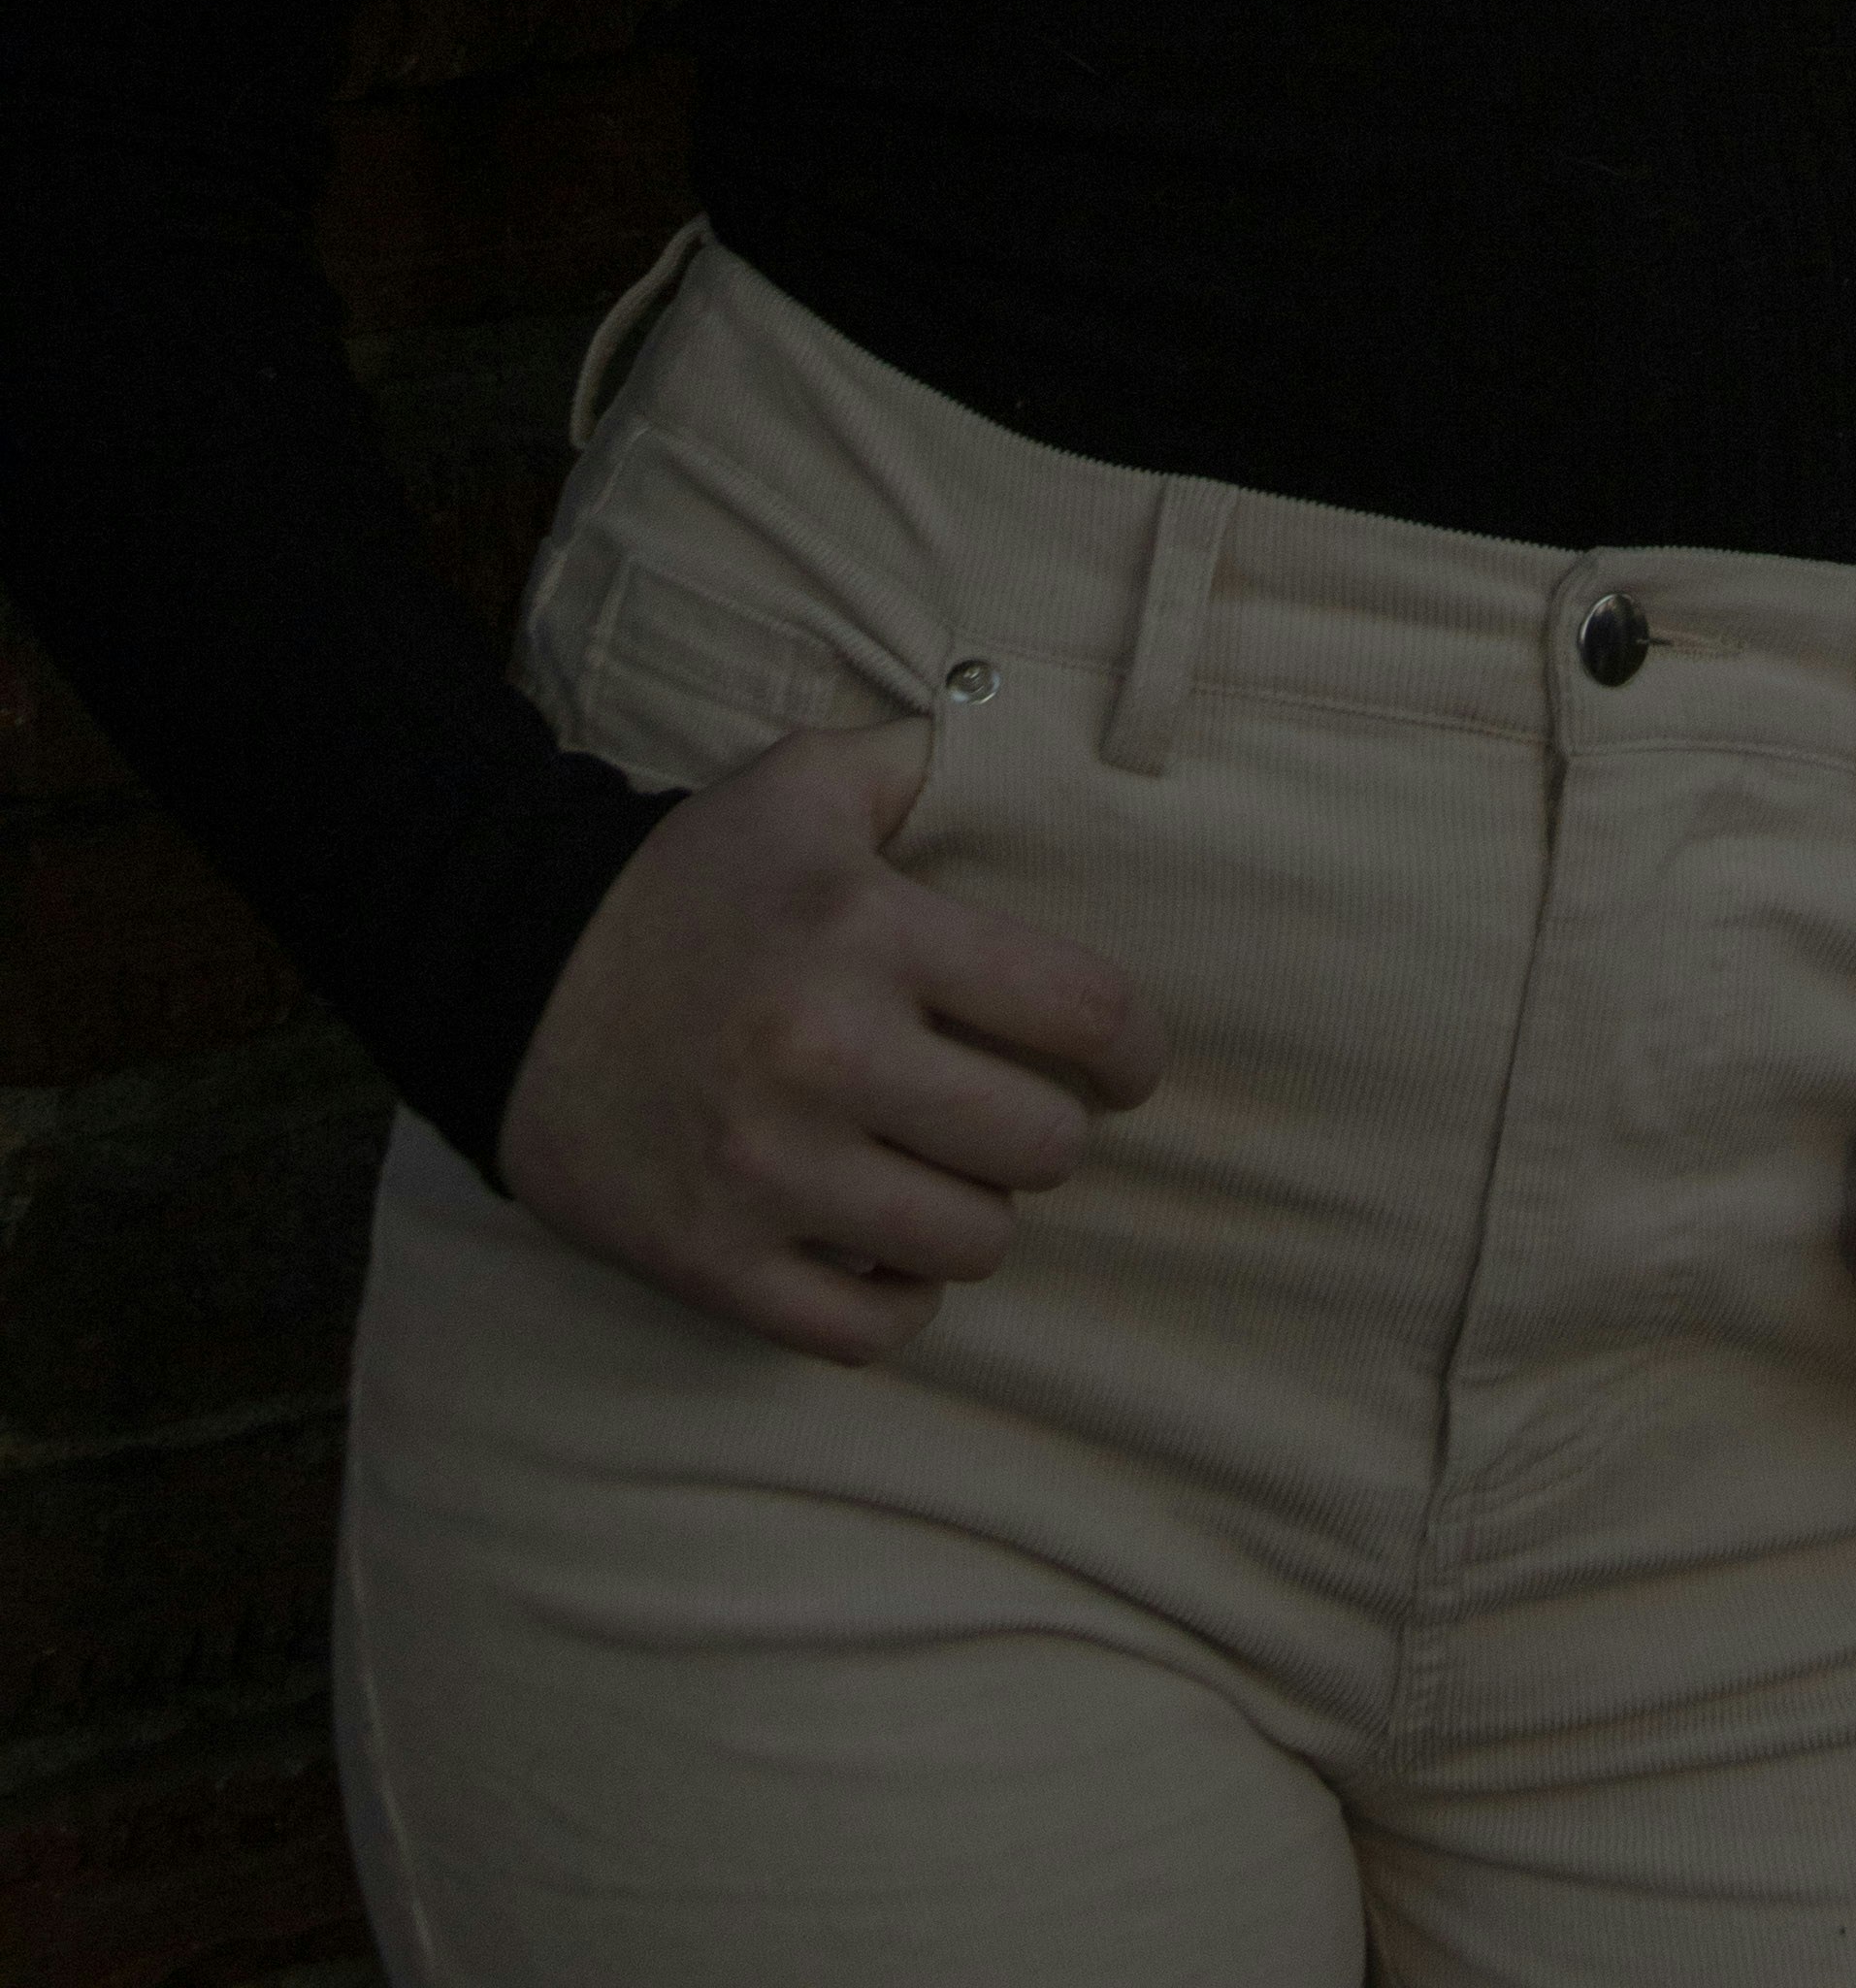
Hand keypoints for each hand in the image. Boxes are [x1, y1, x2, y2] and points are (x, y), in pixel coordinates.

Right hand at [496, 715, 1167, 1364]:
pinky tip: (888, 1250)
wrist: (511, 978)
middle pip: (1041, 1146)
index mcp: (867, 931)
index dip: (1132, 1048)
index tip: (1126, 1064)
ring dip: (979, 1214)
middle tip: (1018, 1116)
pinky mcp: (713, 1262)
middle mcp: (827, 1055)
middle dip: (1050, 1133)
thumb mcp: (800, 785)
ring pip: (970, 1245)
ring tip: (949, 1175)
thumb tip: (1010, 738)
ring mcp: (768, 1172)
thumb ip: (918, 758)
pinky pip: (867, 1329)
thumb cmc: (686, 882)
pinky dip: (899, 1301)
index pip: (1078, 1011)